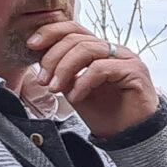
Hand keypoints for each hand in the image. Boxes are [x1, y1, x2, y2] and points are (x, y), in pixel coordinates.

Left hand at [27, 20, 159, 138]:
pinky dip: (83, 82)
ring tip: (55, 89)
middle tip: (43, 80)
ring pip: (87, 50)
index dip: (50, 33)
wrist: (130, 137)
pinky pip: (101, 68)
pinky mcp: (135, 71)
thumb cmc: (107, 115)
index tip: (31, 46)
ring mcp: (127, 58)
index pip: (73, 29)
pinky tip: (75, 97)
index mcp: (100, 50)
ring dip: (64, 69)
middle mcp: (114, 50)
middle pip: (76, 38)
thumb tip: (40, 62)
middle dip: (53, 58)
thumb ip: (63, 74)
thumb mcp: (76, 90)